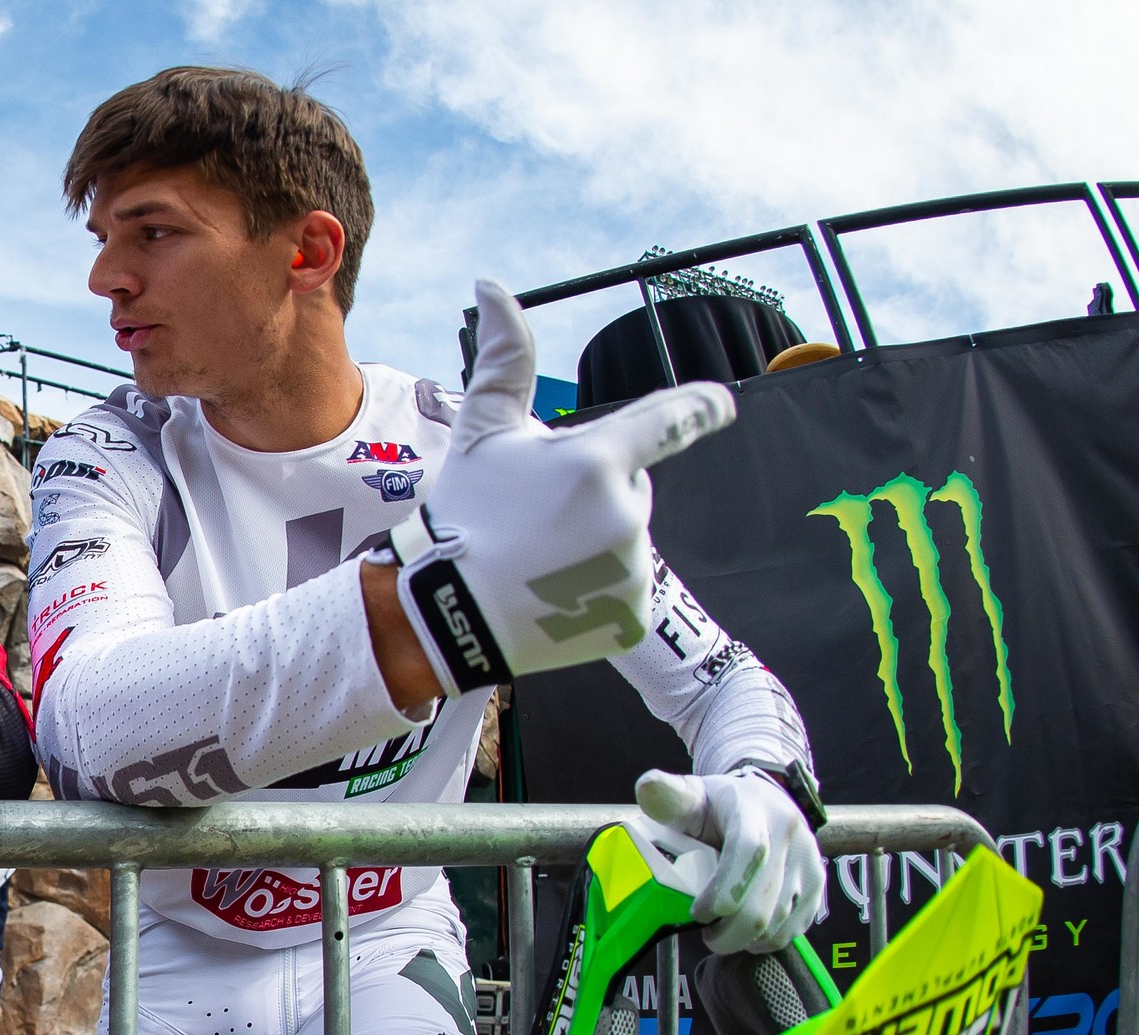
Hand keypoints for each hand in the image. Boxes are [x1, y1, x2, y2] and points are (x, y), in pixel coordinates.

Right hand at [389, 279, 735, 696]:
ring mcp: (631, 567)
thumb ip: (505, 360)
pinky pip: (626, 589)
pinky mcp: (632, 613)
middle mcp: (625, 512)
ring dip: (594, 542)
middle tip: (536, 519)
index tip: (720, 404)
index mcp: (596, 459)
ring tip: (539, 562)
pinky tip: (554, 596)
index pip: (670, 420)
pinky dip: (596, 592)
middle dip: (595, 493)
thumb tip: (492, 285)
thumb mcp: (483, 434)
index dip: (700, 408)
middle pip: (630, 486)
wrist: (446, 617)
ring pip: (627, 538)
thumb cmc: (464, 515)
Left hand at [636, 768, 825, 953]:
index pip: (749, 852)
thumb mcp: (691, 796)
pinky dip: (766, 939)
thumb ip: (669, 796)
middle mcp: (790, 834)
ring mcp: (809, 861)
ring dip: (746, 938)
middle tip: (706, 933)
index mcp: (754, 810)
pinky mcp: (818, 885)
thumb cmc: (718, 806)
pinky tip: (748, 927)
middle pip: (763, 904)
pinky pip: (793, 929)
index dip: (723, 890)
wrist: (764, 800)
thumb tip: (648, 786)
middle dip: (729, 932)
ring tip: (724, 927)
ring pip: (778, 923)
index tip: (698, 913)